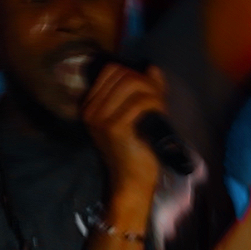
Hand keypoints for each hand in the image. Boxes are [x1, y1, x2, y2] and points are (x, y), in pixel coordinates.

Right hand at [82, 62, 166, 195]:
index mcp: (90, 107)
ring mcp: (101, 119)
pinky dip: (155, 104)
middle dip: (145, 82)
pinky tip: (160, 114)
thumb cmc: (135, 150)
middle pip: (122, 74)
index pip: (111, 70)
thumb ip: (144, 90)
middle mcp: (91, 111)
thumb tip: (152, 68)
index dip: (133, 74)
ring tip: (160, 106)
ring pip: (132, 84)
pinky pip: (141, 102)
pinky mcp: (115, 127)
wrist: (131, 181)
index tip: (148, 90)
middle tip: (158, 99)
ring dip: (152, 92)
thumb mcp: (136, 115)